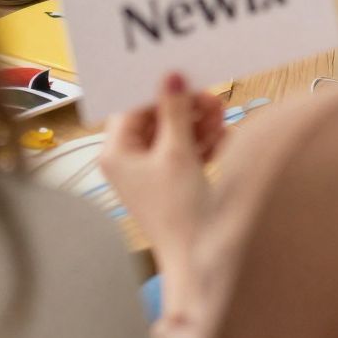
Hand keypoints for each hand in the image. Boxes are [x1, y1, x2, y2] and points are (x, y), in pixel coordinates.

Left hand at [99, 74, 225, 268]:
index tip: (184, 79)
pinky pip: (182, 153)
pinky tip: (221, 136)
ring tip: (220, 115)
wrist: (198, 261)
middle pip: (154, 119)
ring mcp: (148, 173)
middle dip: (184, 108)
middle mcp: (126, 162)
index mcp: (115, 153)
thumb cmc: (179, 214)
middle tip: (210, 98)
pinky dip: (200, 143)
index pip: (132, 107)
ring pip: (172, 135)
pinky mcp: (169, 183)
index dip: (159, 91)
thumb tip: (171, 77)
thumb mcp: (177, 153)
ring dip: (196, 123)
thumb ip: (174, 111)